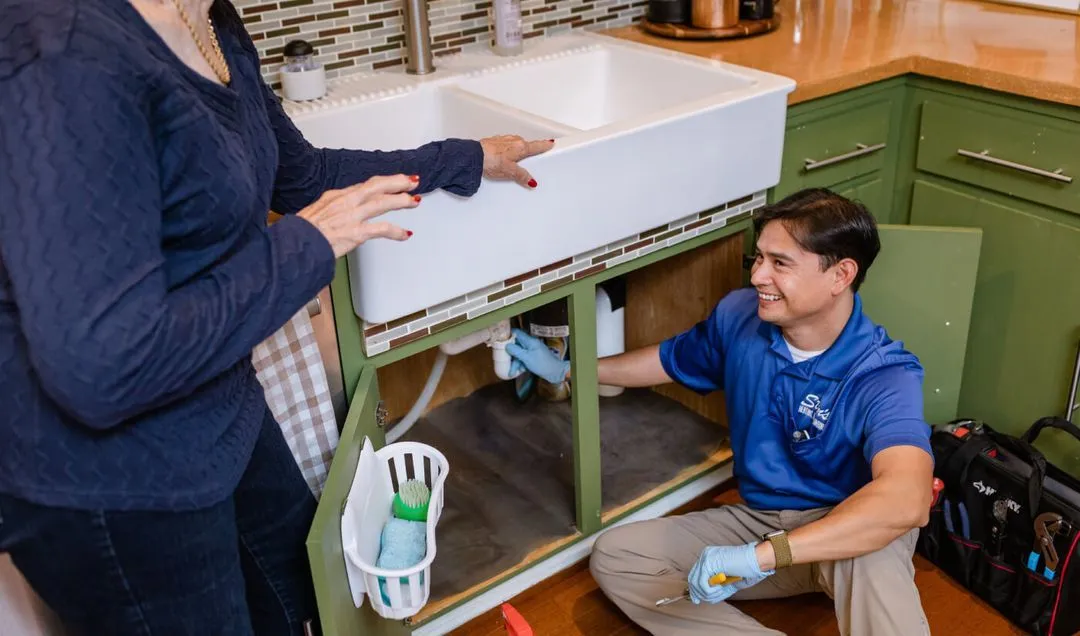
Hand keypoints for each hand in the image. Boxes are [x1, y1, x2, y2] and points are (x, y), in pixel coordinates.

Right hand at [299, 174, 419, 257]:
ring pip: (382, 202)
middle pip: (376, 186)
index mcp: (335, 196)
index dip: (381, 183)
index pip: (364, 186)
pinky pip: (382, 229)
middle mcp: (346, 202)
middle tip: (411, 181)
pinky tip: (406, 233)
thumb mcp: (315, 214)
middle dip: (397, 182)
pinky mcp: (356, 232)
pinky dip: (396, 231)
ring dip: (401, 201)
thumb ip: (331, 212)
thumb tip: (339, 216)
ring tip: (414, 201)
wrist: (295, 245)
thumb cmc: (300, 234)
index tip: (391, 182)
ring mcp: (352, 216)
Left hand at [479, 135, 554, 188]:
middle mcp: (513, 140)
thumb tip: (531, 181)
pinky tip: (503, 159)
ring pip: (516, 145)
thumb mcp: (509, 171)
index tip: (551, 143)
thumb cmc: (489, 160)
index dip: (545, 145)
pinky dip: (508, 150)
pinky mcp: (495, 142)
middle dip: (530, 150)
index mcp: (520, 147)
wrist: (473, 156)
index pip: (537, 146)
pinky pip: (507, 146)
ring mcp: (504, 140)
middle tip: (534, 157)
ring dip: (518, 150)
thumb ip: (522, 176)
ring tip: (515, 162)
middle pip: (527, 145)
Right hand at [505, 328, 569, 383]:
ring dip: (515, 362)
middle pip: (517, 345)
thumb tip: (506, 345)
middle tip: (503, 360)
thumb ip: (516, 351)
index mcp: (530, 341)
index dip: (508, 335)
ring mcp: (532, 351)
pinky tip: (518, 372)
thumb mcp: (527, 358)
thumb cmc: (542, 364)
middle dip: (510, 354)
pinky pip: (524, 359)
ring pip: (520, 354)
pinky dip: (521, 365)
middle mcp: (531, 344)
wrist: (555, 373)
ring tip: (511, 372)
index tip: (500, 340)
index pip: (517, 333)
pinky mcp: (534, 358)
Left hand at [687, 543, 771, 604]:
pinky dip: (710, 591)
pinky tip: (720, 589)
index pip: (694, 575)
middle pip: (692, 579)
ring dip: (708, 594)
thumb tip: (707, 599)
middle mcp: (705, 555)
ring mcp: (705, 557)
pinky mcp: (708, 562)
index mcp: (710, 557)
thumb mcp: (729, 582)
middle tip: (710, 599)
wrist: (757, 560)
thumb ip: (717, 588)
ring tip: (720, 592)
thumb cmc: (747, 570)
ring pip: (696, 583)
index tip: (697, 600)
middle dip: (700, 594)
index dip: (695, 590)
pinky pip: (702, 583)